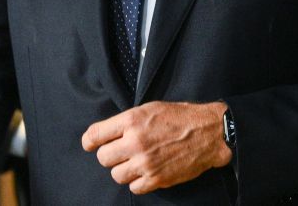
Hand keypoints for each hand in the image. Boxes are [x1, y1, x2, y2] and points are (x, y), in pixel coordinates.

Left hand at [82, 100, 231, 193]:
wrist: (208, 133)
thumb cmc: (179, 117)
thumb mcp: (150, 108)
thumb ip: (127, 121)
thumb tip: (106, 133)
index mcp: (132, 121)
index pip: (95, 135)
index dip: (89, 141)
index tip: (90, 144)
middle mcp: (135, 142)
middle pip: (103, 158)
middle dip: (109, 155)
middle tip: (120, 152)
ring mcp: (145, 163)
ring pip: (116, 175)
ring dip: (123, 169)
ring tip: (134, 162)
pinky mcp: (157, 179)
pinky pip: (134, 187)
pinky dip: (137, 182)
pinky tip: (145, 172)